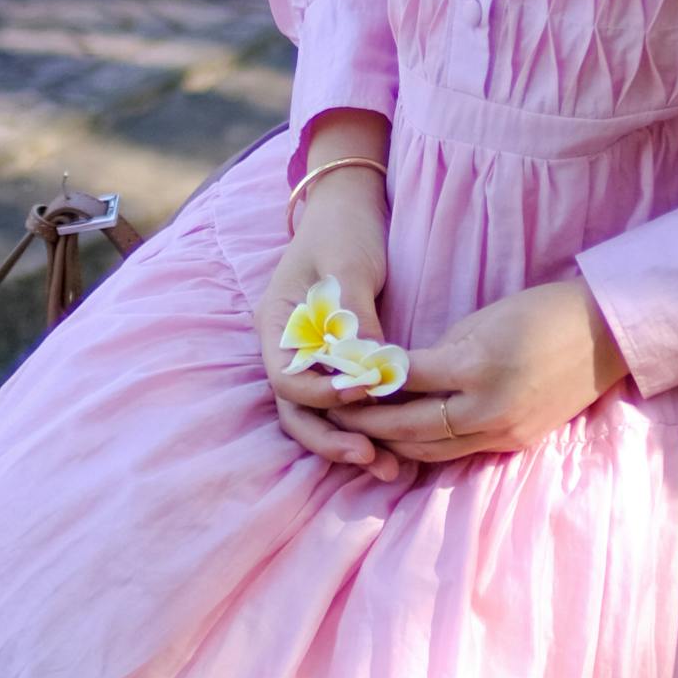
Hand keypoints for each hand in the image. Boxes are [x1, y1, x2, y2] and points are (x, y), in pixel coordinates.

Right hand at [257, 124, 393, 472]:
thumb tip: (369, 368)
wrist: (351, 209)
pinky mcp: (340, 365)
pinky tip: (399, 447)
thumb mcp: (347, 265)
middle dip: (332, 440)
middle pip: (297, 413)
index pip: (286, 379)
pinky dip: (368, 427)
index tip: (362, 393)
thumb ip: (353, 317)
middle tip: (371, 458)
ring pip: (321, 418)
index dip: (321, 394)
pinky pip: (346, 406)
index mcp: (277, 326)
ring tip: (390, 468)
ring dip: (351, 443)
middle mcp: (289, 351)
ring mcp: (313, 360)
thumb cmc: (344, 231)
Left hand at [357, 274, 625, 466]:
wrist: (604, 335)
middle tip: (332, 413)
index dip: (364, 382)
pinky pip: (458, 452)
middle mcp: (488, 407)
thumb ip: (437, 353)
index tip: (334, 379)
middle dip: (365, 422)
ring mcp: (503, 432)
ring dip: (391, 443)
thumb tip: (395, 375)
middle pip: (409, 427)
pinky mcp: (515, 443)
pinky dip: (427, 448)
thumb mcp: (481, 320)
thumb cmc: (540, 312)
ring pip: (430, 451)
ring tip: (359, 431)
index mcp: (477, 365)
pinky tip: (404, 440)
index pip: (404, 381)